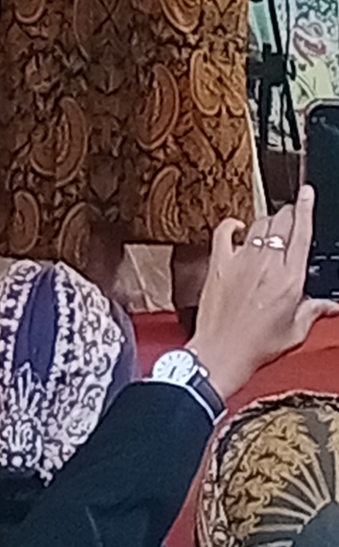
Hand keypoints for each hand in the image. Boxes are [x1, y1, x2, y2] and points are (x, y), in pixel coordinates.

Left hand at [189, 186, 335, 400]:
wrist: (220, 354)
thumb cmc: (256, 346)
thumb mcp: (294, 331)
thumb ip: (314, 311)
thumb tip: (331, 305)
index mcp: (289, 280)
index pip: (301, 232)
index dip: (306, 207)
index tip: (307, 193)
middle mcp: (266, 264)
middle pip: (281, 221)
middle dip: (288, 214)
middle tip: (291, 216)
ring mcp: (241, 260)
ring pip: (257, 224)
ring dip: (266, 223)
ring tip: (269, 231)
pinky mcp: (219, 262)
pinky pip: (224, 231)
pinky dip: (232, 225)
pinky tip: (237, 229)